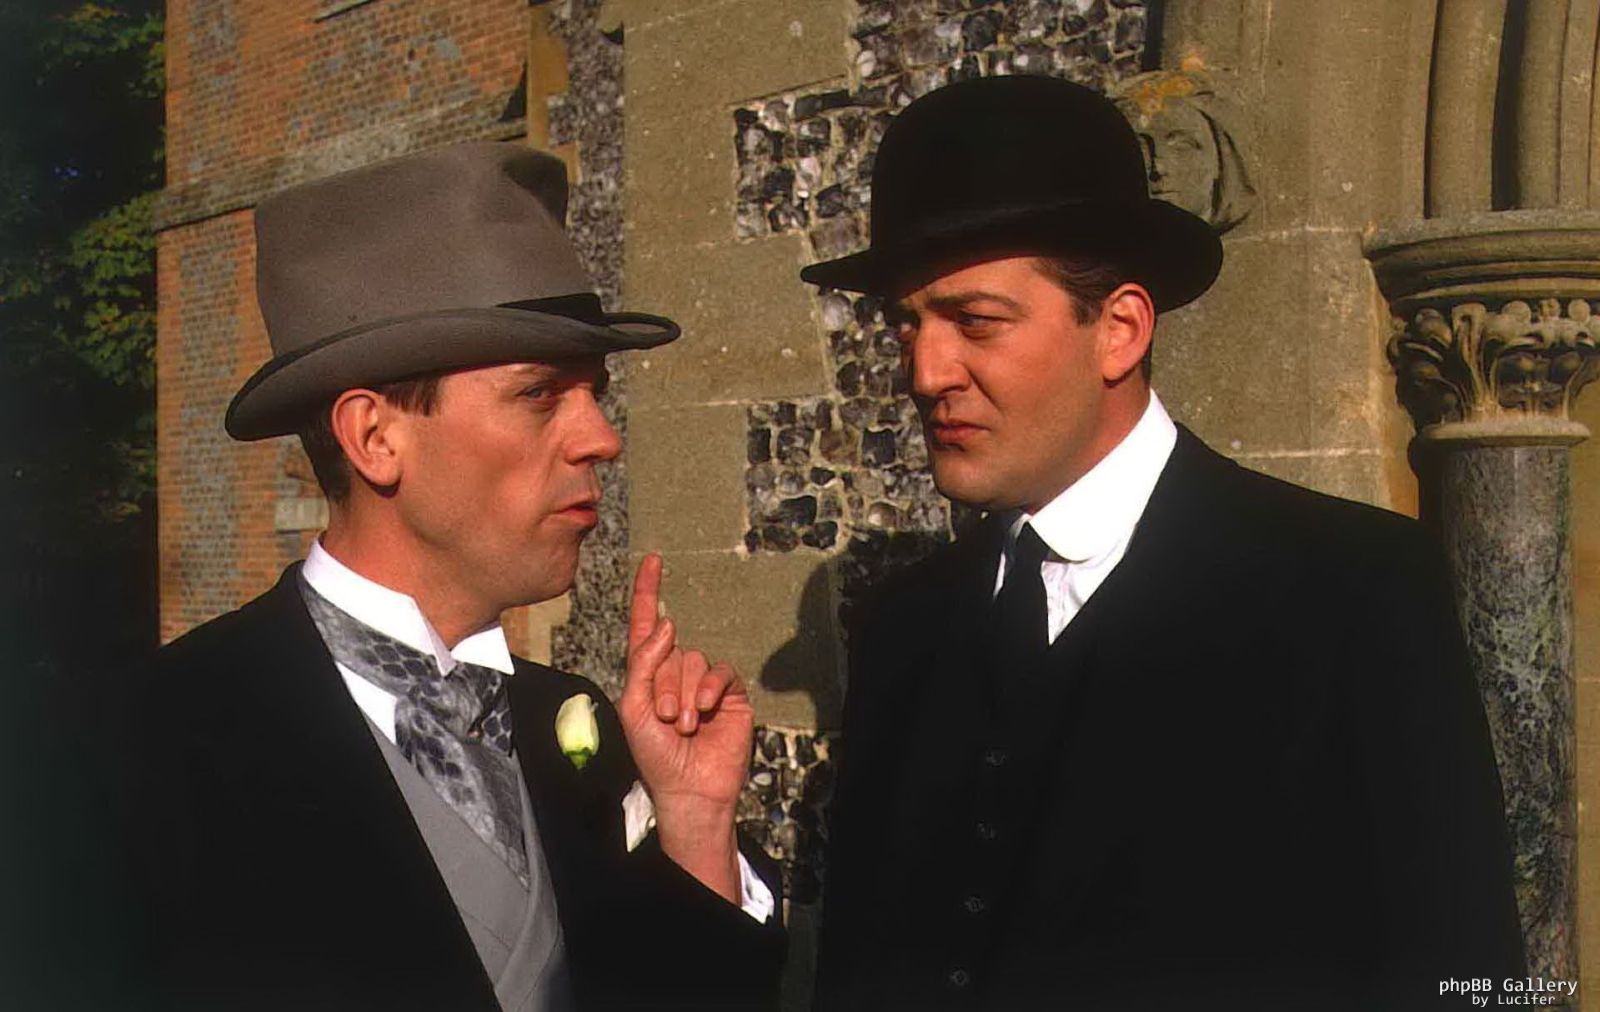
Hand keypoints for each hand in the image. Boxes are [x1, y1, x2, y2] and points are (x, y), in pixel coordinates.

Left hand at [619, 554, 753, 901]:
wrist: (689, 787)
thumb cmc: (653, 754)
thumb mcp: (632, 707)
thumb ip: (643, 663)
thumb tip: (669, 626)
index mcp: (647, 674)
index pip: (647, 626)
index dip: (648, 592)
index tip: (653, 561)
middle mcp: (675, 672)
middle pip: (671, 648)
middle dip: (665, 683)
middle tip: (666, 719)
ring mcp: (703, 682)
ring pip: (694, 659)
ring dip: (685, 694)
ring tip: (684, 725)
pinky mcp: (729, 693)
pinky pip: (720, 672)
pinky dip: (710, 688)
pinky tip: (706, 711)